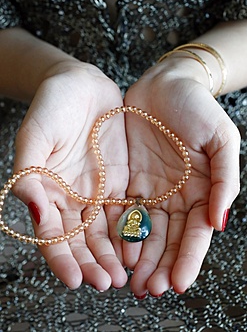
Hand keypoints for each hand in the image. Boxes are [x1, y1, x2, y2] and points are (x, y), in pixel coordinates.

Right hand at [13, 62, 128, 289]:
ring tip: (125, 275)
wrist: (81, 85)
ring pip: (105, 231)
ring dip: (113, 254)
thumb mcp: (35, 136)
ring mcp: (97, 191)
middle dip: (92, 263)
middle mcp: (72, 198)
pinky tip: (140, 246)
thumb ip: (30, 173)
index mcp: (48, 192)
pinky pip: (126, 210)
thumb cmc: (51, 106)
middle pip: (81, 239)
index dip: (62, 258)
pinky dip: (132, 230)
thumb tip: (33, 210)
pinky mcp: (119, 181)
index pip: (52, 234)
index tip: (74, 279)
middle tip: (106, 283)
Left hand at [123, 62, 239, 296]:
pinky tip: (116, 250)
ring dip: (140, 257)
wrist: (165, 84)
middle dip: (160, 265)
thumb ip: (225, 180)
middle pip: (168, 239)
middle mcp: (176, 196)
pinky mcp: (129, 181)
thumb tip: (219, 222)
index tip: (177, 283)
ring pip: (145, 232)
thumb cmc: (197, 108)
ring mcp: (151, 190)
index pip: (196, 233)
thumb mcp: (221, 139)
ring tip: (131, 280)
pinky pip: (123, 211)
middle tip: (148, 289)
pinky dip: (121, 232)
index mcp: (201, 191)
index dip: (188, 259)